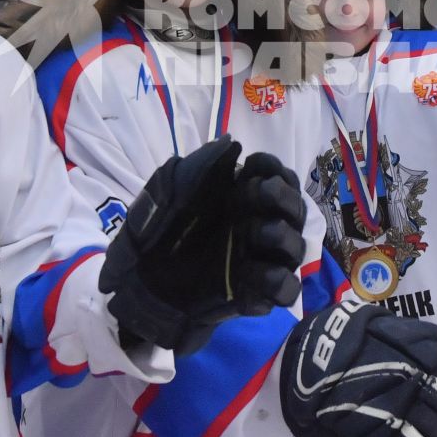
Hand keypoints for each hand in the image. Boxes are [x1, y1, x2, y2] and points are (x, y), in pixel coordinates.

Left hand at [99, 138, 305, 354]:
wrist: (138, 276)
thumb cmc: (160, 226)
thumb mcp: (177, 183)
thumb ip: (205, 162)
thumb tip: (232, 143)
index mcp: (246, 199)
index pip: (282, 179)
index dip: (273, 168)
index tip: (250, 164)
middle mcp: (261, 226)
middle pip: (297, 210)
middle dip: (281, 198)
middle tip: (252, 195)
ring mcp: (260, 260)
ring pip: (297, 248)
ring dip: (281, 235)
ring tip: (252, 233)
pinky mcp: (256, 293)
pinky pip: (286, 289)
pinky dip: (277, 280)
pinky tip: (250, 273)